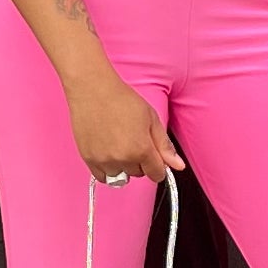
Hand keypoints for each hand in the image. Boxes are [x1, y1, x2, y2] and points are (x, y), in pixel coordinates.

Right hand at [67, 74, 182, 181]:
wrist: (93, 90)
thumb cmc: (122, 100)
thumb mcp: (151, 119)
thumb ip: (165, 146)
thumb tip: (178, 166)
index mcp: (142, 149)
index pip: (156, 174)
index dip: (158, 166)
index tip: (154, 158)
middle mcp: (122, 159)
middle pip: (138, 174)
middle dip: (139, 162)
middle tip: (133, 141)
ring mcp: (104, 160)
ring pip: (120, 177)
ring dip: (122, 166)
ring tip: (118, 144)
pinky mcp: (88, 159)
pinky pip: (102, 177)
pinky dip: (107, 169)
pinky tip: (107, 152)